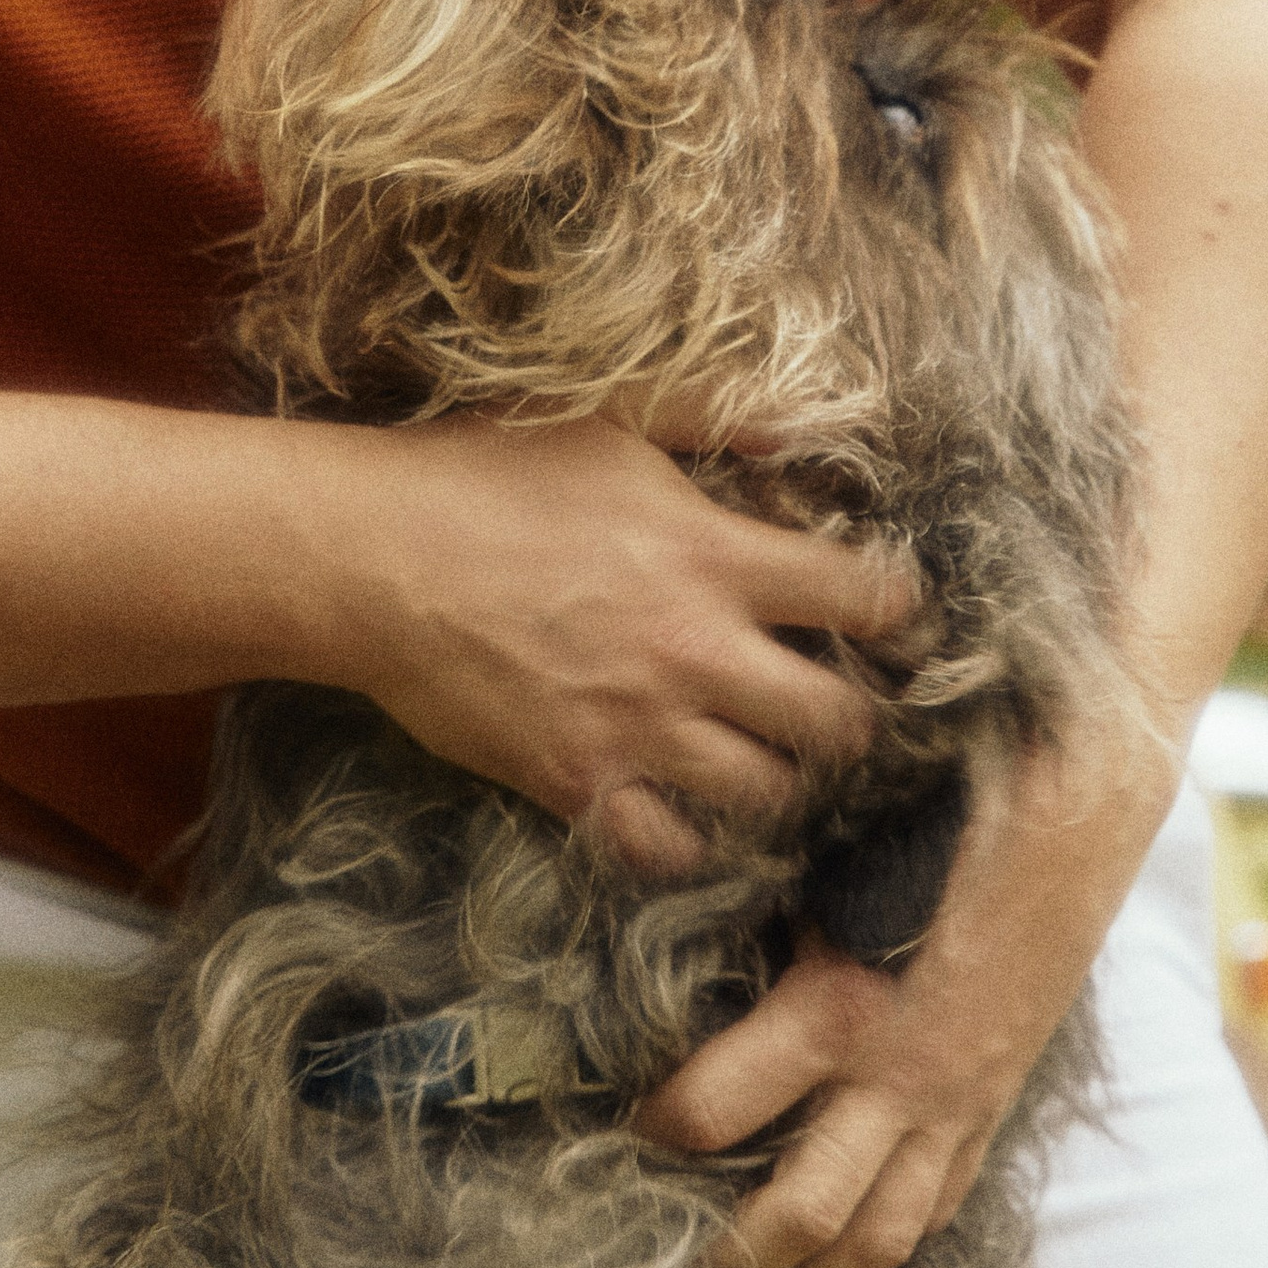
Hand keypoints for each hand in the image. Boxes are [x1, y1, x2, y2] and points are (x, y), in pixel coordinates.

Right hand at [329, 416, 914, 878]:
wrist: (371, 557)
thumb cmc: (484, 474)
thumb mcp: (611, 419)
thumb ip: (716, 420)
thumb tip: (800, 428)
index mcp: (715, 555)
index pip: (865, 599)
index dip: (896, 613)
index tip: (887, 620)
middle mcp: (695, 650)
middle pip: (837, 722)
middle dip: (852, 719)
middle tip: (833, 707)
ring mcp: (638, 726)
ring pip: (768, 793)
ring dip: (778, 779)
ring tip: (764, 759)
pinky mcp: (578, 781)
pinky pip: (670, 848)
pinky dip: (689, 838)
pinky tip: (684, 809)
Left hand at [632, 720, 1175, 1267]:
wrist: (1071, 814)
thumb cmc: (931, 818)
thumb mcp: (824, 864)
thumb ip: (760, 926)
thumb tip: (678, 952)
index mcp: (834, 1010)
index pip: (713, 1109)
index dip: (659, 1126)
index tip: (631, 1126)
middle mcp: (894, 1078)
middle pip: (805, 1213)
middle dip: (744, 1253)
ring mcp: (955, 1102)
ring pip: (887, 1231)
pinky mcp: (995, 1101)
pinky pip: (943, 1195)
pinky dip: (901, 1233)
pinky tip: (866, 1244)